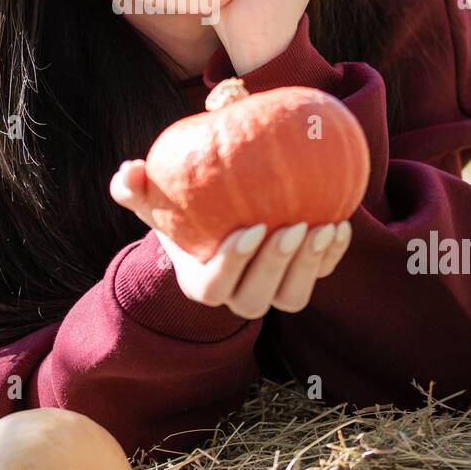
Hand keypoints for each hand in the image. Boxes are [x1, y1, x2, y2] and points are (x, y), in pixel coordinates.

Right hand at [110, 159, 351, 317]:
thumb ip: (134, 188)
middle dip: (277, 266)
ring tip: (324, 227)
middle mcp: (237, 294)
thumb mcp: (154, 197)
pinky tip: (341, 221)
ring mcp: (272, 290)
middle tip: (294, 227)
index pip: (214, 288)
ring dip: (310, 266)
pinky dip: (333, 255)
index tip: (251, 229)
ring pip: (293, 296)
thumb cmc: (182, 208)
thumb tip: (129, 171)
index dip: (233, 265)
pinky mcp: (300, 276)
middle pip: (257, 298)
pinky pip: (321, 275)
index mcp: (201, 281)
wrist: (219, 215)